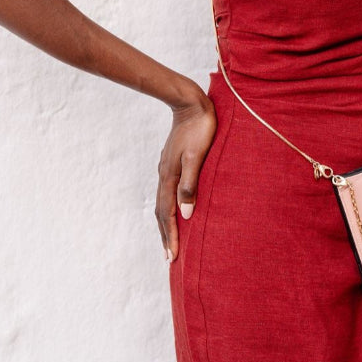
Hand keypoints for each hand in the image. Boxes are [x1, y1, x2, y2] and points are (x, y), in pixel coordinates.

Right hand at [155, 91, 215, 261]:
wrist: (191, 103)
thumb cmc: (200, 128)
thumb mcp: (197, 156)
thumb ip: (190, 184)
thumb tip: (186, 214)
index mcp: (169, 176)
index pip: (168, 214)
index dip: (171, 236)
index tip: (172, 257)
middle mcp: (164, 175)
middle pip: (162, 212)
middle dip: (166, 235)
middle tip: (169, 258)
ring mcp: (167, 168)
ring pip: (164, 202)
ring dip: (167, 223)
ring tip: (170, 238)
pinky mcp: (172, 161)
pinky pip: (168, 191)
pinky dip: (170, 206)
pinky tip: (176, 208)